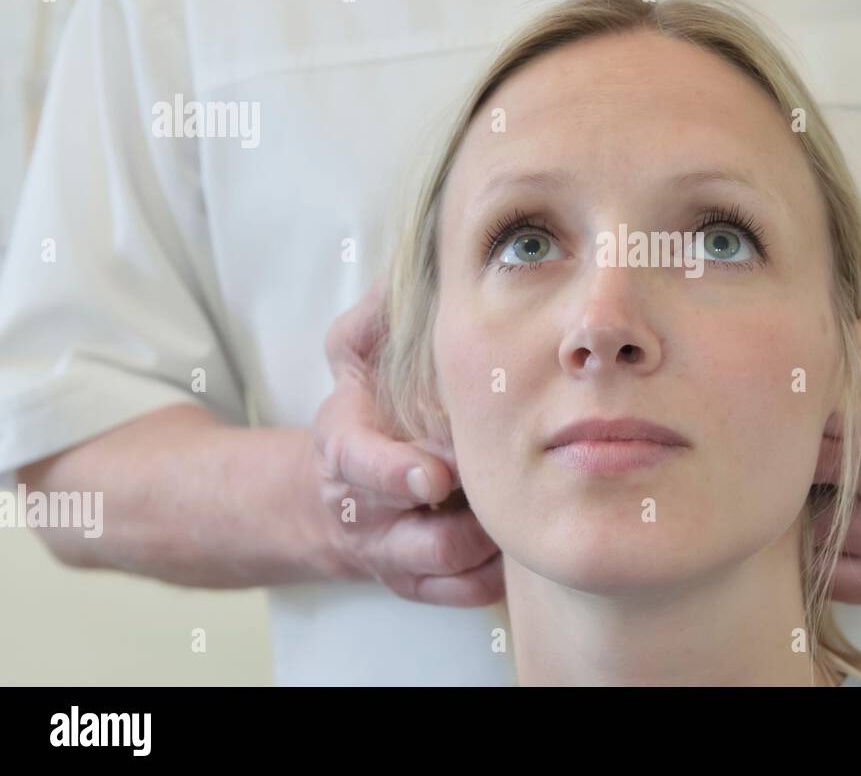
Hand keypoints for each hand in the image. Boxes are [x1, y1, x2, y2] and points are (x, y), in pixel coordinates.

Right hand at [311, 279, 503, 604]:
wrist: (330, 492)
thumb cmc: (363, 405)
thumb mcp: (354, 350)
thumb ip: (379, 314)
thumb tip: (417, 272)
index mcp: (343, 442)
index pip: (358, 463)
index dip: (394, 473)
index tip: (434, 476)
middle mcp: (363, 506)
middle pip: (413, 531)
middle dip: (463, 516)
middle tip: (508, 489)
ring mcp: (389, 550)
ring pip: (446, 564)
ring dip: (490, 540)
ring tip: (526, 506)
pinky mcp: (414, 583)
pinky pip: (462, 592)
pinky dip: (493, 573)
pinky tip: (521, 542)